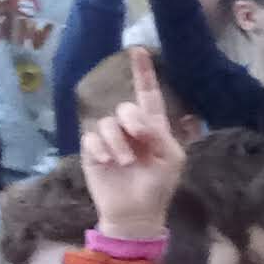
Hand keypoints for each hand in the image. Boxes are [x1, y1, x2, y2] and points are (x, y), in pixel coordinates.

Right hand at [77, 50, 188, 238]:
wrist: (135, 214)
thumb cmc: (158, 186)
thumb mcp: (171, 159)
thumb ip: (160, 134)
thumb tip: (139, 122)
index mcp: (152, 126)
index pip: (148, 94)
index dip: (143, 72)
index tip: (137, 50)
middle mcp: (129, 128)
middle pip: (125, 107)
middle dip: (132, 122)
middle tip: (138, 142)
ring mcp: (110, 139)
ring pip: (107, 124)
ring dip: (118, 143)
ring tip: (124, 163)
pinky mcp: (93, 150)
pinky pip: (91, 138)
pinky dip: (102, 149)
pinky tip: (108, 162)